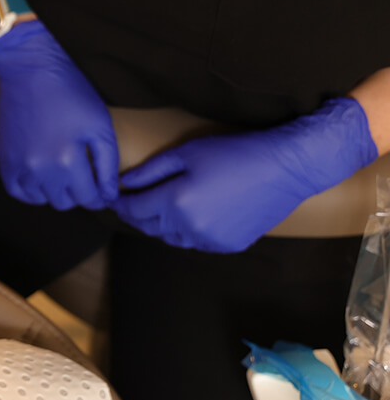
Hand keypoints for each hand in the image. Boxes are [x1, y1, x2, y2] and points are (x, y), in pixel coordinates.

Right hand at [0, 20, 117, 209]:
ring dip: (55, 191)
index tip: (101, 185)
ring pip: (42, 199)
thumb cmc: (70, 92)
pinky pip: (18, 192)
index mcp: (68, 160)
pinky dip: (31, 190)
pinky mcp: (4, 160)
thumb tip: (108, 195)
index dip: (99, 194)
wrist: (29, 69)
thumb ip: (108, 165)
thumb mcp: (100, 125)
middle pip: (65, 202)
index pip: (89, 198)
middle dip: (78, 192)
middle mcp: (40, 169)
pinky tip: (41, 177)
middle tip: (82, 173)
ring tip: (62, 171)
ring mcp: (18, 165)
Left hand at [111, 97, 376, 252]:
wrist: (286, 168)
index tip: (113, 197)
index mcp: (176, 203)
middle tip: (132, 202)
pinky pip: (196, 242)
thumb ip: (151, 170)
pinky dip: (187, 232)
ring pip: (172, 238)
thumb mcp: (187, 153)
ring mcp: (210, 241)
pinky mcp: (228, 246)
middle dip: (138, 214)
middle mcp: (190, 228)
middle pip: (150, 226)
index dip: (121, 203)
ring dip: (162, 225)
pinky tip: (191, 216)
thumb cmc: (235, 153)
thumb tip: (125, 182)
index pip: (134, 209)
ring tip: (159, 208)